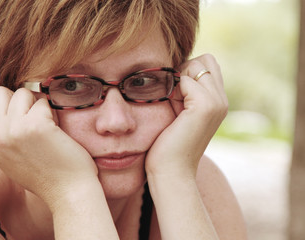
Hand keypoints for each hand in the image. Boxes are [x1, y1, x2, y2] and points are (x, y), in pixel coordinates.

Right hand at [0, 87, 97, 205]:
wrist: (68, 192)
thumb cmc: (46, 174)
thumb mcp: (11, 158)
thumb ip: (2, 135)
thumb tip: (5, 108)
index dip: (6, 105)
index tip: (23, 118)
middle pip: (0, 92)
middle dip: (20, 100)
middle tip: (36, 118)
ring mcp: (14, 130)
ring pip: (22, 92)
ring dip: (38, 104)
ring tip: (48, 124)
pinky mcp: (36, 126)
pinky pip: (42, 101)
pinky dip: (53, 111)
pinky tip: (58, 130)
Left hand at [145, 54, 227, 178]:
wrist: (170, 172)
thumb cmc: (168, 144)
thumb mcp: (178, 111)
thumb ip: (183, 91)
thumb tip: (176, 70)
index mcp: (217, 101)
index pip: (206, 64)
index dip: (187, 73)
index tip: (174, 97)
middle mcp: (222, 100)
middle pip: (204, 60)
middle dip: (185, 71)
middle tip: (174, 97)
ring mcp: (217, 103)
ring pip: (196, 65)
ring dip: (179, 80)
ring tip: (173, 105)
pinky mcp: (206, 106)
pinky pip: (186, 79)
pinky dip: (174, 89)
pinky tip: (172, 109)